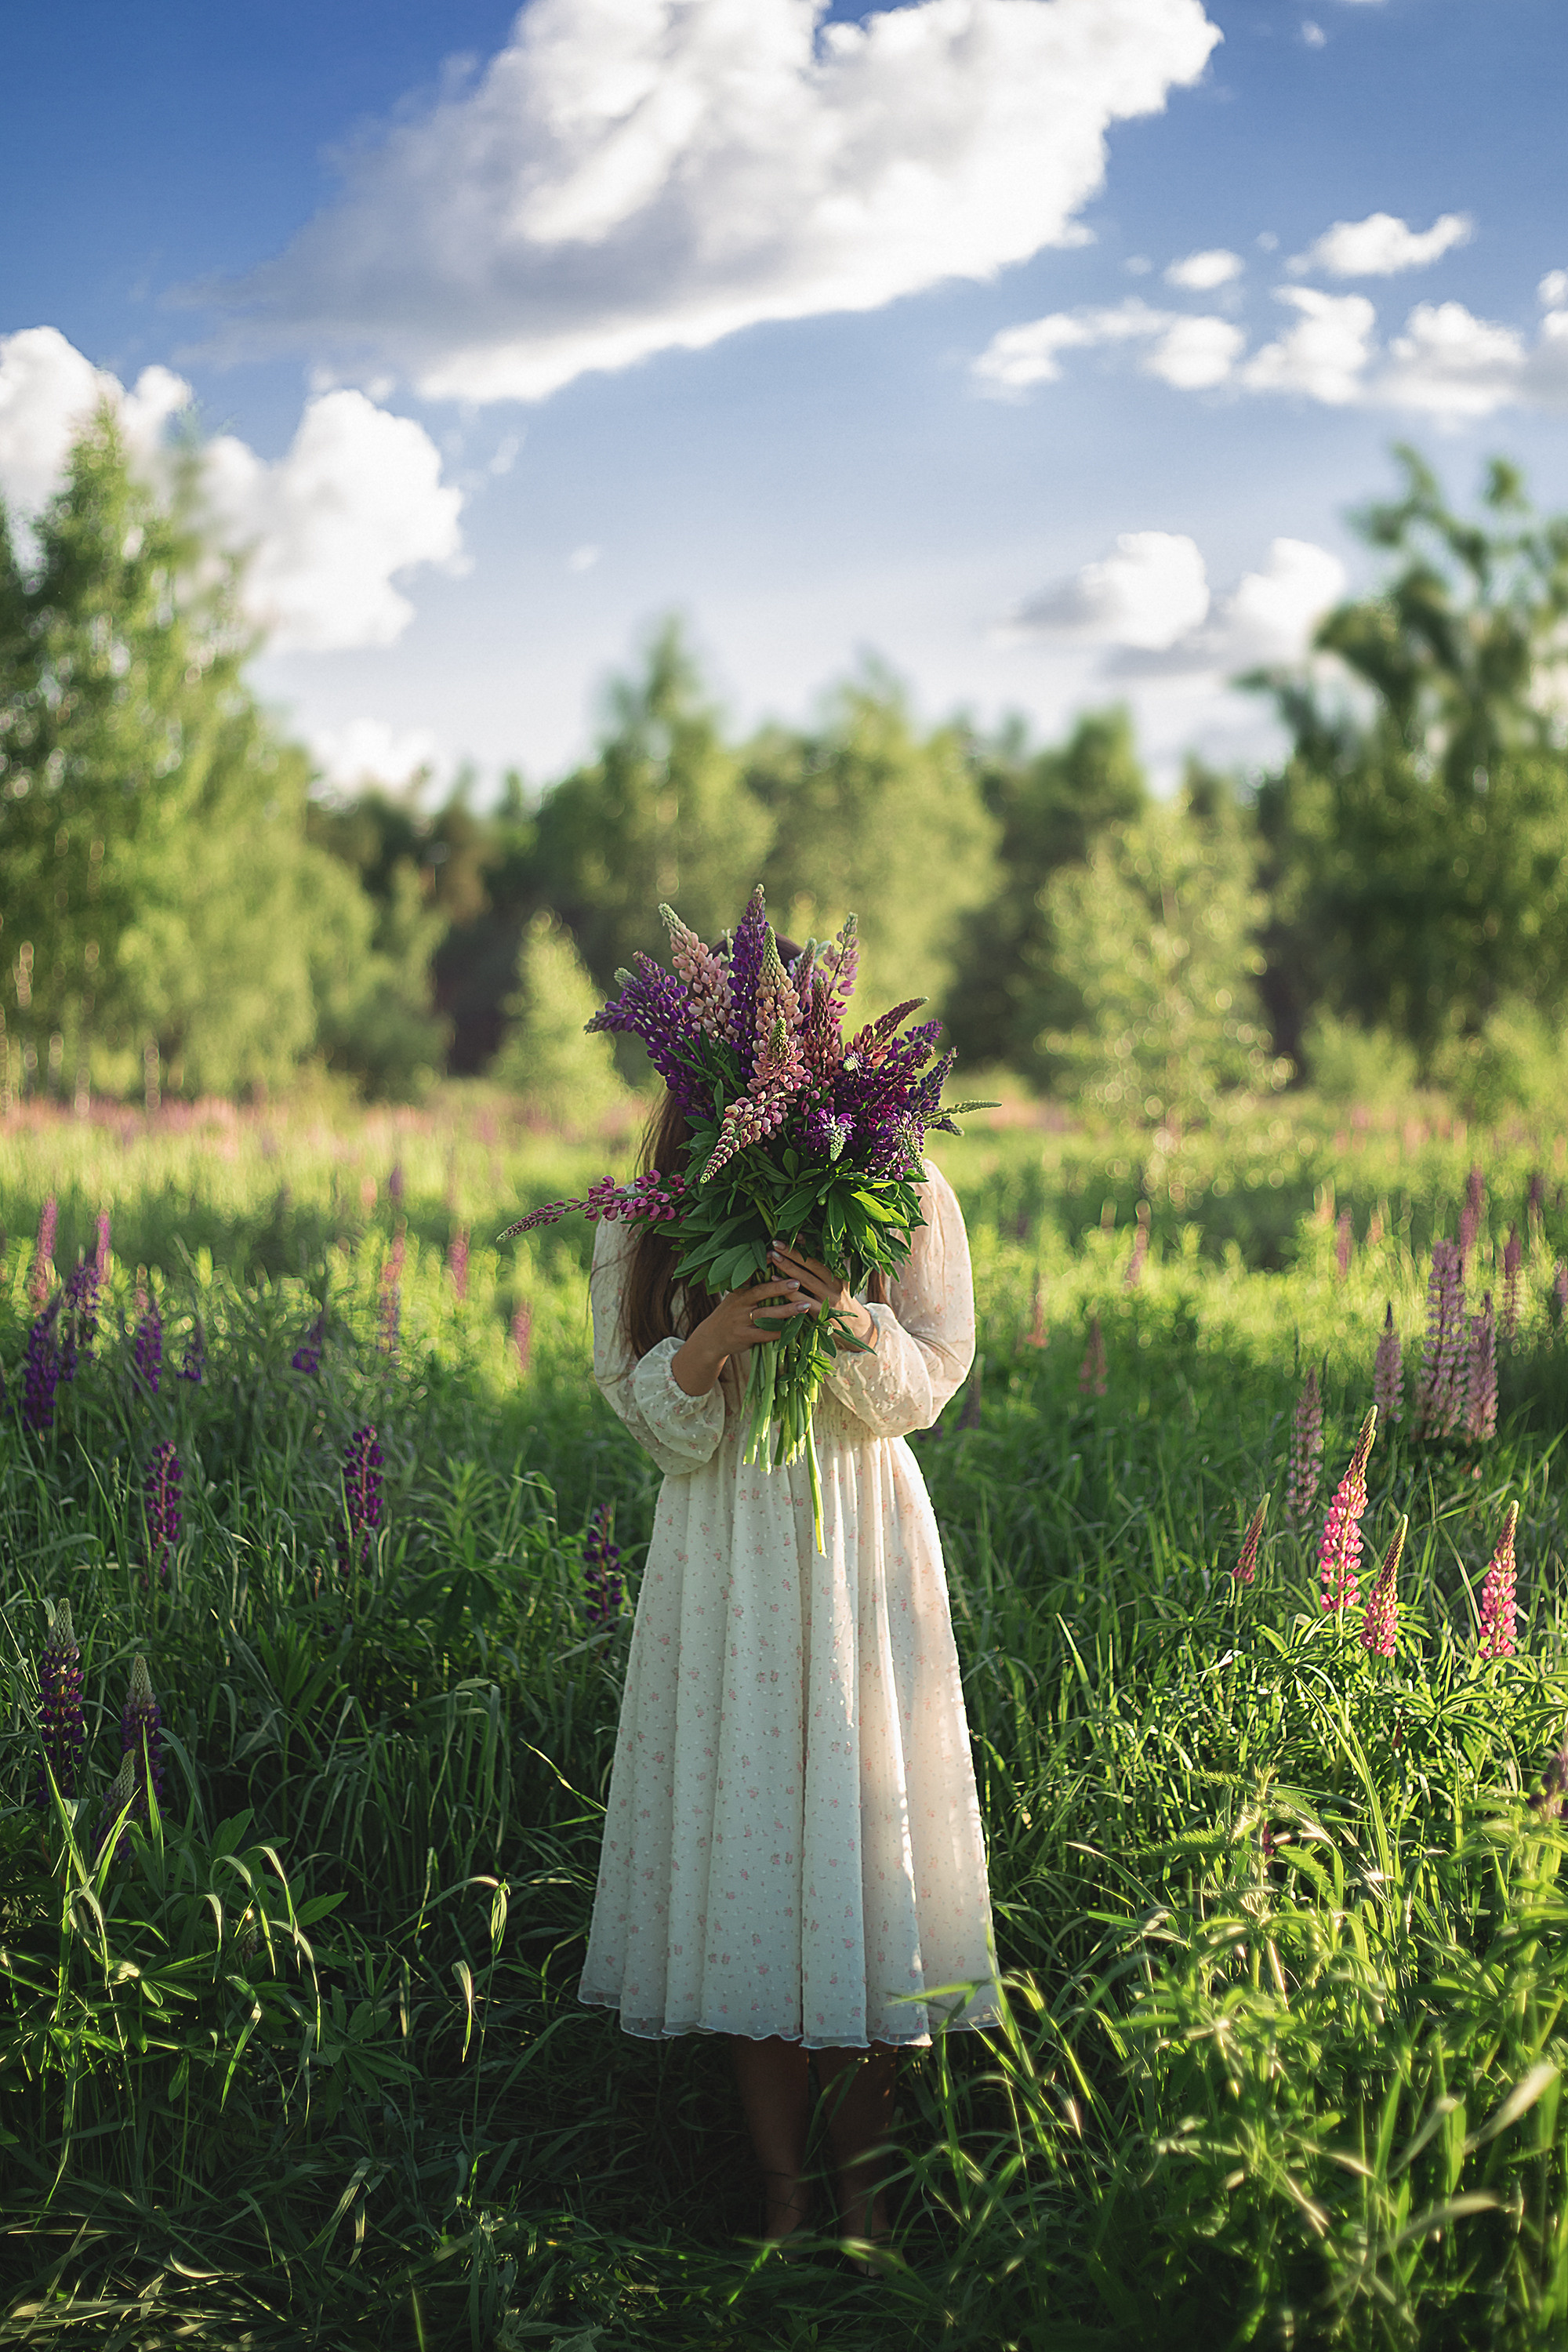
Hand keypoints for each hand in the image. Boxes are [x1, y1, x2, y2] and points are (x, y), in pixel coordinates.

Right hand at [671, 1273, 814, 1395]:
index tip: (777, 1254)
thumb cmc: (730, 1314)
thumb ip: (752, 1286)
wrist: (712, 1338)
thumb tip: (776, 1267)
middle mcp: (739, 1304)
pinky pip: (765, 1334)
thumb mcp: (736, 1296)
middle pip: (761, 1293)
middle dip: (780, 1287)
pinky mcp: (744, 1337)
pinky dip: (780, 1331)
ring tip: (805, 1306)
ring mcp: (741, 1321)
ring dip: (787, 1310)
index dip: (763, 1264)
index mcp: (739, 1291)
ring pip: (766, 1314)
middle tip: (798, 1282)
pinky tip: (795, 1328)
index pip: (751, 1273)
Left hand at [767, 1240, 877, 1351]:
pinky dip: (787, 1290)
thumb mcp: (841, 1283)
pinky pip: (801, 1300)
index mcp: (839, 1275)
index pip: (822, 1256)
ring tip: (773, 1256)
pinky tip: (775, 1281)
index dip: (808, 1245)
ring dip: (788, 1267)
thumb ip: (829, 1268)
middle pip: (811, 1265)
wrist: (859, 1330)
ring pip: (805, 1280)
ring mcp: (828, 1299)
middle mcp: (834, 1285)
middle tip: (776, 1243)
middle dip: (793, 1252)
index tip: (795, 1234)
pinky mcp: (821, 1314)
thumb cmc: (843, 1303)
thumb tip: (812, 1246)